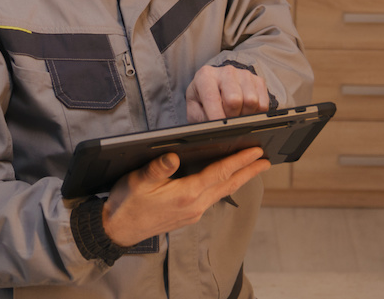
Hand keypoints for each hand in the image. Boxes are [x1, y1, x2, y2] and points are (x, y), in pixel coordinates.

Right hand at [101, 147, 269, 246]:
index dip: (240, 161)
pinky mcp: (187, 216)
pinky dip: (224, 187)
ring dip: (239, 179)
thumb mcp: (137, 181)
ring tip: (251, 170)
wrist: (117, 230)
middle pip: (228, 184)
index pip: (220, 173)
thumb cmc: (126, 204)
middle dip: (249, 172)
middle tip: (266, 161)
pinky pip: (212, 198)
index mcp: (186, 194)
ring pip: (222, 192)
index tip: (257, 152)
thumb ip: (157, 169)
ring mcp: (193, 213)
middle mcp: (194, 205)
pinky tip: (224, 182)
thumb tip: (172, 156)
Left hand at [185, 64, 269, 122]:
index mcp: (206, 76)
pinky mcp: (258, 80)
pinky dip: (256, 113)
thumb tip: (216, 130)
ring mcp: (244, 74)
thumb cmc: (203, 101)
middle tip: (227, 122)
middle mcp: (226, 71)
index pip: (212, 98)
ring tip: (236, 116)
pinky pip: (263, 104)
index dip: (216, 116)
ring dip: (245, 115)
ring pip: (251, 101)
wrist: (216, 87)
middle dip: (231, 117)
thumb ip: (202, 120)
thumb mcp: (194, 110)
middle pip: (234, 100)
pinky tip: (246, 112)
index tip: (219, 130)